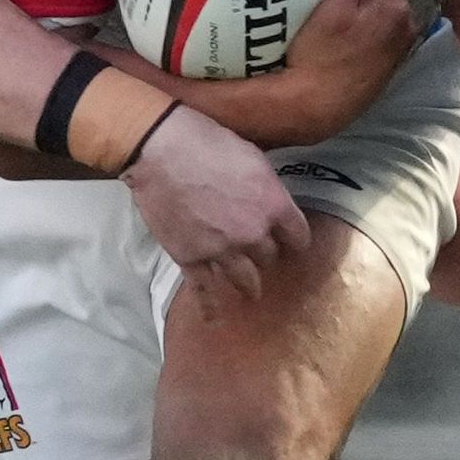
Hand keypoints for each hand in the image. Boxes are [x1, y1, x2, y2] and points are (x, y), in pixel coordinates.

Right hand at [123, 104, 306, 301]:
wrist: (161, 151)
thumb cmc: (207, 141)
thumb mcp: (252, 156)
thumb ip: (267, 187)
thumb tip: (270, 200)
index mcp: (273, 206)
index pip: (299, 237)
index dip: (296, 241)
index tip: (292, 244)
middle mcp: (253, 234)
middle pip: (270, 258)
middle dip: (265, 254)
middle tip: (260, 254)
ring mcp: (221, 250)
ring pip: (245, 279)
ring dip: (249, 285)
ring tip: (250, 291)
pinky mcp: (191, 258)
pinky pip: (204, 290)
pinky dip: (210, 306)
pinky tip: (213, 319)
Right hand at [259, 0, 417, 139]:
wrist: (313, 110)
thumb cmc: (317, 57)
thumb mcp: (333, 10)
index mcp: (395, 5)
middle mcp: (406, 24)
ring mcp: (399, 46)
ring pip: (379, 6)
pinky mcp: (387, 64)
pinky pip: (376, 27)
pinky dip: (363, 19)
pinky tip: (343, 24)